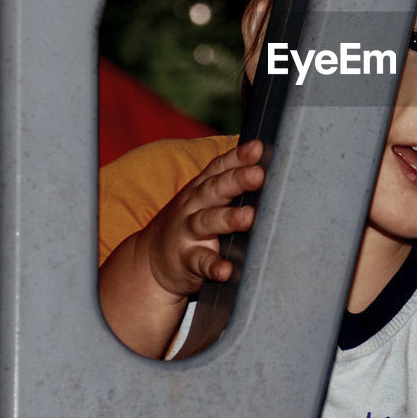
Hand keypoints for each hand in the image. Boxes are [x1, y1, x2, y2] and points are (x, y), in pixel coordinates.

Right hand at [100, 140, 263, 357]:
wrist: (150, 261)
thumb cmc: (190, 222)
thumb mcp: (203, 198)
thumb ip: (229, 181)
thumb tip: (265, 161)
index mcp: (202, 188)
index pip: (219, 167)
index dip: (238, 156)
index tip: (257, 148)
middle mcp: (194, 206)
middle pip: (214, 190)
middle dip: (236, 180)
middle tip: (257, 175)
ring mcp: (187, 233)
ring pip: (206, 222)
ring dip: (227, 219)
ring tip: (248, 217)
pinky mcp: (186, 260)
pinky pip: (200, 262)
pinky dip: (213, 266)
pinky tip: (227, 269)